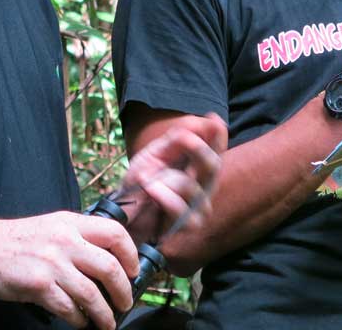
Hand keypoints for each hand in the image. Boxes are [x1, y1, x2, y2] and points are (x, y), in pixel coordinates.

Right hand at [0, 211, 138, 329]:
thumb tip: (106, 259)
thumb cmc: (13, 240)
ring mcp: (51, 263)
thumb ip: (77, 237)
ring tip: (108, 322)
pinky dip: (79, 320)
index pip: (115, 233)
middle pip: (109, 267)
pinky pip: (68, 308)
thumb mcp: (51, 226)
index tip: (133, 270)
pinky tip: (82, 323)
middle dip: (123, 290)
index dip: (130, 254)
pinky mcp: (37, 286)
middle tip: (126, 302)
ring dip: (104, 313)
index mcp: (71, 222)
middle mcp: (65, 240)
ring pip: (92, 294)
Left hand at [112, 112, 225, 244]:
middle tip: (185, 140)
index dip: (218, 134)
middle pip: (213, 165)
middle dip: (199, 149)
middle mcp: (204, 186)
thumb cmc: (140, 185)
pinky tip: (150, 190)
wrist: (123, 215)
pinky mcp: (191, 224)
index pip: (215, 150)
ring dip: (164, 179)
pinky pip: (181, 206)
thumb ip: (176, 139)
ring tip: (146, 179)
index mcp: (197, 167)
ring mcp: (200, 207)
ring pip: (190, 185)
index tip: (213, 117)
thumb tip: (200, 121)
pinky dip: (162, 196)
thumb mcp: (154, 155)